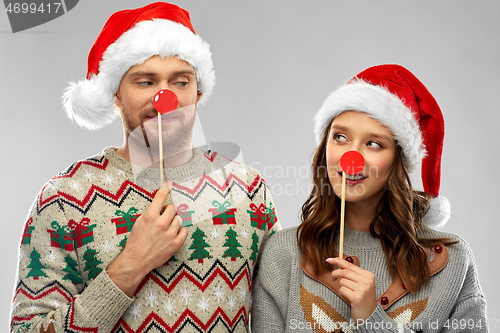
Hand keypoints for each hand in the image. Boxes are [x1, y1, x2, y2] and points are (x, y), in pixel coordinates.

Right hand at [106, 182, 187, 296]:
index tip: (168, 185)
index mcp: (150, 216)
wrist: (136, 260)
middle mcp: (161, 223)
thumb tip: (160, 204)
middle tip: (163, 218)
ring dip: (173, 222)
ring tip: (165, 229)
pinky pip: (184, 231)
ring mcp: (170, 234)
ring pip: (179, 219)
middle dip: (168, 211)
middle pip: (172, 208)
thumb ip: (150, 212)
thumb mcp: (139, 222)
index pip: (161, 197)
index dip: (165, 189)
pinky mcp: (176, 243)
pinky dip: (179, 231)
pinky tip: (172, 234)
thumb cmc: (136, 241)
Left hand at [326, 257, 376, 321]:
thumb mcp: (361, 283)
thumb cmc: (363, 298)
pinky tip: (348, 297)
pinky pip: (342, 290)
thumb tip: (338, 264)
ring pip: (342, 281)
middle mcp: (367, 281)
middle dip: (335, 273)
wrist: (370, 315)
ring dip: (341, 287)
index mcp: (368, 275)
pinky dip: (341, 293)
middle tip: (332, 278)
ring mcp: (363, 289)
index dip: (338, 261)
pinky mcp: (357, 298)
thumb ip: (352, 274)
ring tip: (347, 292)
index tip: (329, 260)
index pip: (350, 265)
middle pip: (344, 272)